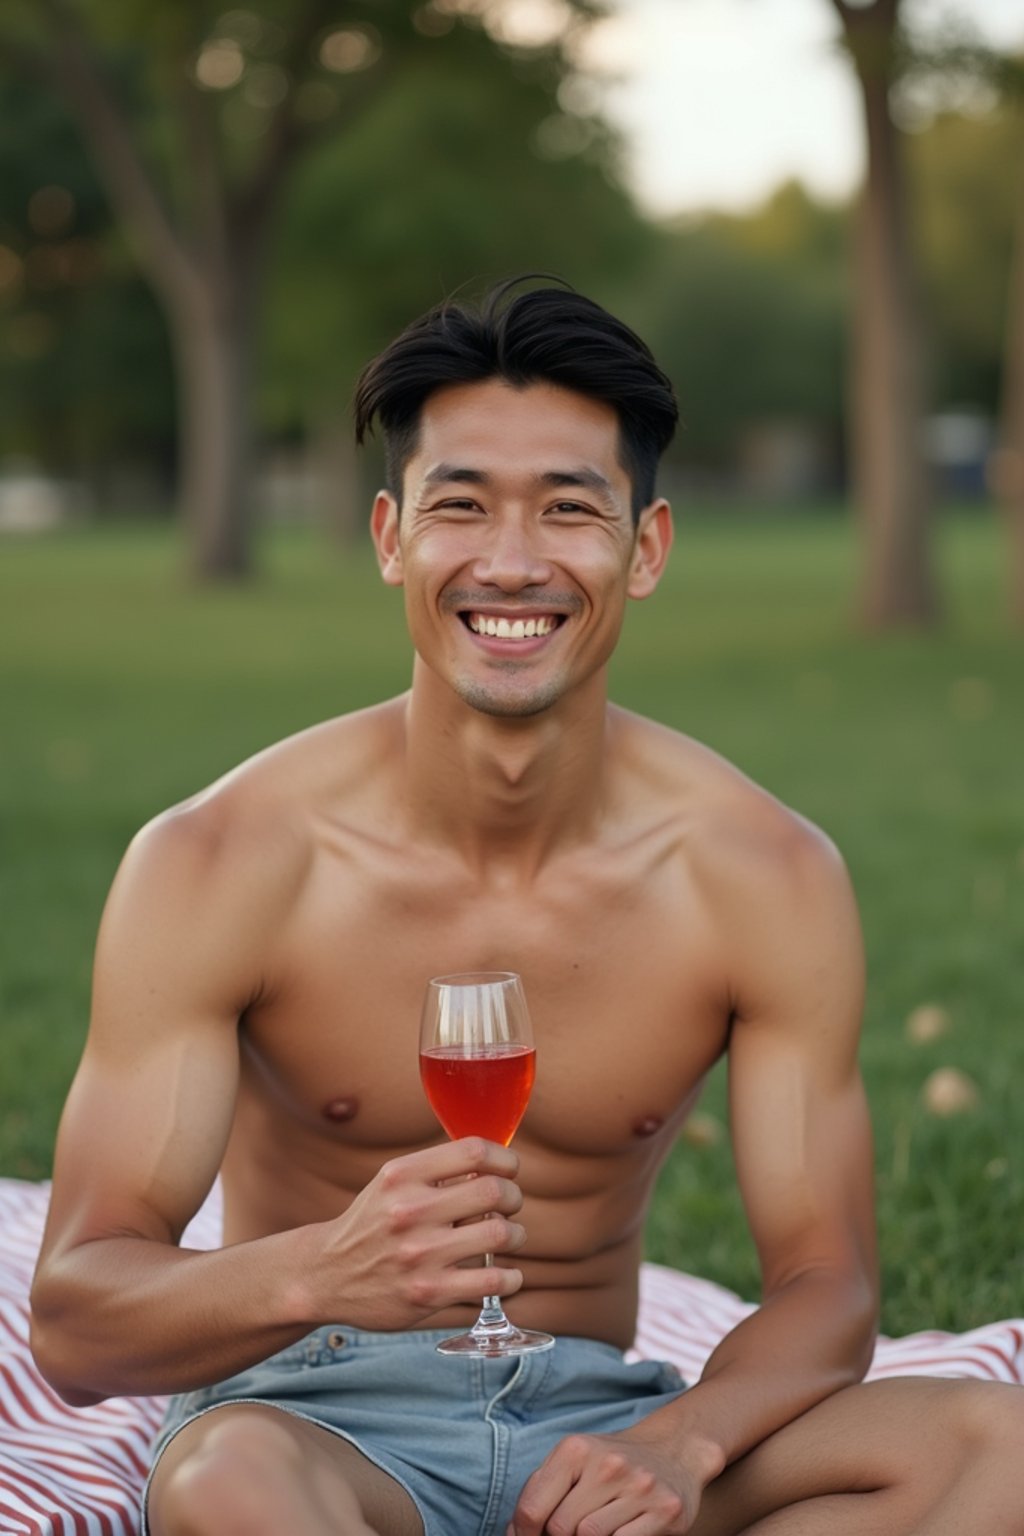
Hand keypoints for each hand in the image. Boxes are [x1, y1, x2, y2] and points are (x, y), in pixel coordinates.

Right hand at [309, 1137, 524, 1330]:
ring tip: (510, 1237)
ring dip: (517, 1235)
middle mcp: (409, 1211)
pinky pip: (492, 1280)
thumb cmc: (372, 1223)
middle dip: (513, 1197)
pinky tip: (507, 1274)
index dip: (504, 1159)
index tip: (509, 1169)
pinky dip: (511, 1277)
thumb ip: (436, 1170)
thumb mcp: (392, 1183)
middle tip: (509, 1205)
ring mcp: (419, 1254)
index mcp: (402, 1175)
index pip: (473, 1152)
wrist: (325, 1275)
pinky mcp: (428, 1293)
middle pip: (494, 1191)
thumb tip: (496, 1161)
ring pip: (500, 1234)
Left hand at [509, 1425, 702, 1535]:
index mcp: (576, 1448)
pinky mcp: (665, 1510)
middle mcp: (608, 1464)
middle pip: (559, 1528)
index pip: (531, 1507)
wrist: (674, 1450)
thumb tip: (515, 1532)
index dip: (522, 1535)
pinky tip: (617, 1532)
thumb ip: (542, 1490)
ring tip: (593, 1530)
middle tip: (565, 1535)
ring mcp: (639, 1487)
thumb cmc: (612, 1464)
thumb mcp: (574, 1461)